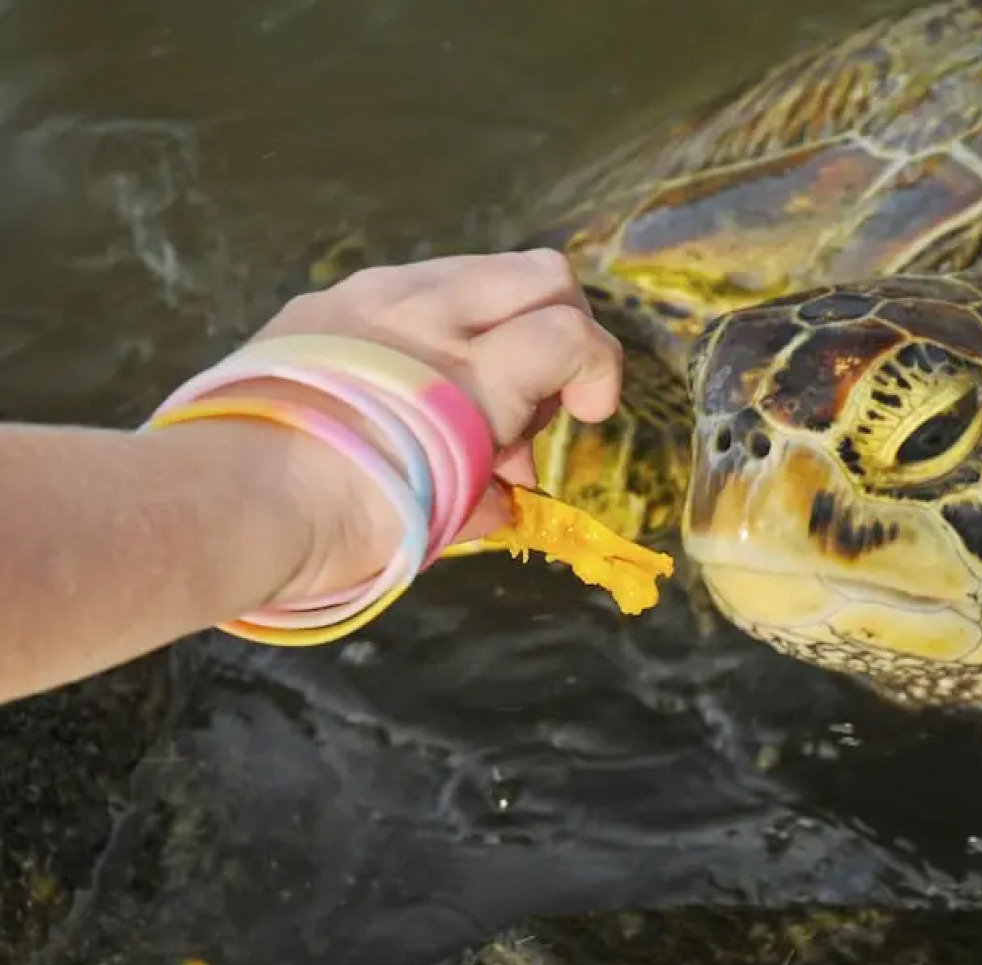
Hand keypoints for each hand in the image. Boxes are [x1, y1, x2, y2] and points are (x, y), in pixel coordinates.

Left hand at [235, 249, 624, 603]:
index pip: (574, 337)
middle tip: (537, 392)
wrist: (229, 501)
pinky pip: (409, 284)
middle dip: (566, 326)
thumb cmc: (348, 526)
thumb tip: (507, 491)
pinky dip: (434, 321)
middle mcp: (432, 317)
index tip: (588, 417)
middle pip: (545, 274)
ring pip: (478, 269)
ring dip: (499, 319)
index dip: (601, 372)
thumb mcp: (444, 522)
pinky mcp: (328, 297)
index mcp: (473, 378)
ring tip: (467, 386)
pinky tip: (405, 378)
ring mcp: (374, 295)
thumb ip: (492, 494)